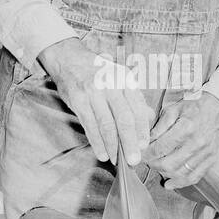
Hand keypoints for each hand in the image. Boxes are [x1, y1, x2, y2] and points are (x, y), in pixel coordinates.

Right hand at [37, 37, 151, 166]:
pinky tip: (102, 153)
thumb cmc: (98, 72)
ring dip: (112, 146)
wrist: (69, 59)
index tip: (144, 145)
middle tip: (134, 159)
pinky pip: (90, 126)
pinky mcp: (78, 100)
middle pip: (124, 119)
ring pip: (106, 125)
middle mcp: (111, 85)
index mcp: (125, 79)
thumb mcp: (120, 78)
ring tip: (116, 160)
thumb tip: (149, 117)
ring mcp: (93, 92)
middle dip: (129, 142)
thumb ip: (135, 98)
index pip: (138, 109)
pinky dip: (97, 142)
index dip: (142, 130)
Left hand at [146, 92, 218, 186]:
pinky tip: (170, 184)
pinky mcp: (211, 159)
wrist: (218, 108)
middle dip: (153, 165)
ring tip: (157, 168)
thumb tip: (145, 143)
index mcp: (186, 128)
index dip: (146, 154)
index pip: (160, 148)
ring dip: (164, 174)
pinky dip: (180, 183)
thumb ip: (159, 127)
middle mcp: (197, 143)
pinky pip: (194, 177)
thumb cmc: (193, 107)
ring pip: (180, 173)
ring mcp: (206, 153)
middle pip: (168, 164)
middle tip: (147, 161)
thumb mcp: (173, 109)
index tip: (140, 154)